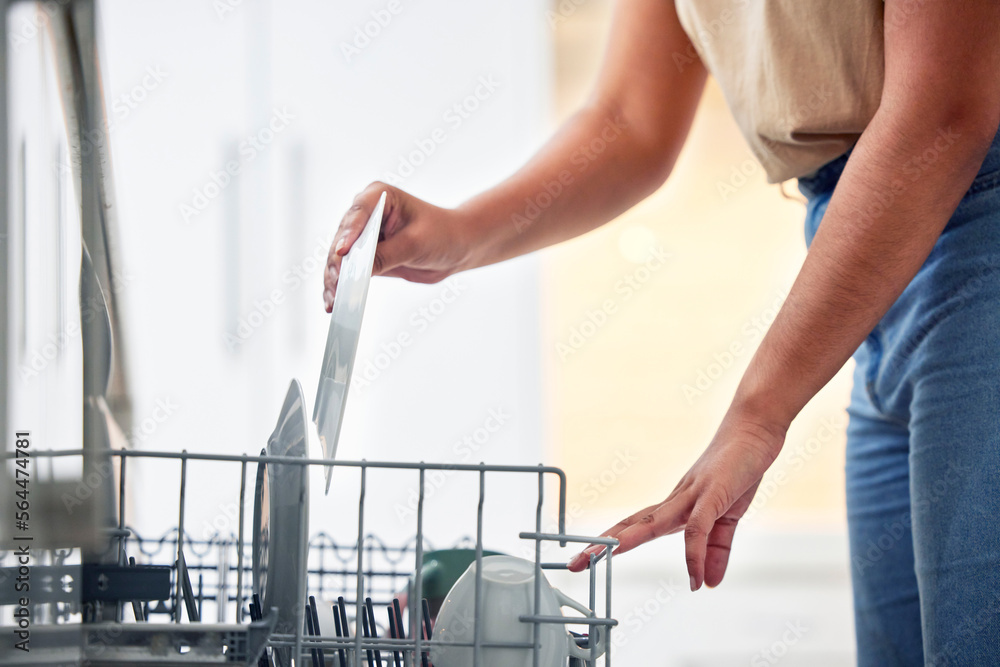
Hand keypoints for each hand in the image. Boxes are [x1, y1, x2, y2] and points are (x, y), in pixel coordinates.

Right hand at [323, 182, 470, 311]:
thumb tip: (358, 271)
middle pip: (342, 238)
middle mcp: (365, 213)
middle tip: (337, 285)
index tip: (342, 253)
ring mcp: (362, 235)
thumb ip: (386, 256)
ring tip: (333, 300)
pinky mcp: (365, 255)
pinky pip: (347, 270)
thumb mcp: (415, 244)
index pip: (358, 213)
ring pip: (339, 257)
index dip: (348, 234)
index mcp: (379, 196)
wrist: (456, 247)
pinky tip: (334, 302)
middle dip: (338, 263)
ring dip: (335, 279)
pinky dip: (341, 286)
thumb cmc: (442, 234)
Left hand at [567, 407, 785, 590]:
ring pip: (650, 523)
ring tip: (599, 561)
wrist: (755, 429)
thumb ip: (716, 550)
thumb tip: (707, 583)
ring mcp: (691, 495)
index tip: (587, 557)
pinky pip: (697, 528)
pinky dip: (693, 555)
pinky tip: (694, 578)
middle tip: (574, 563)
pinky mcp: (713, 494)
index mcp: (676, 506)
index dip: (611, 543)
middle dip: (601, 544)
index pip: (635, 526)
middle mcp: (675, 500)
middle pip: (631, 525)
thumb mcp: (728, 518)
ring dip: (623, 543)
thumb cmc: (738, 468)